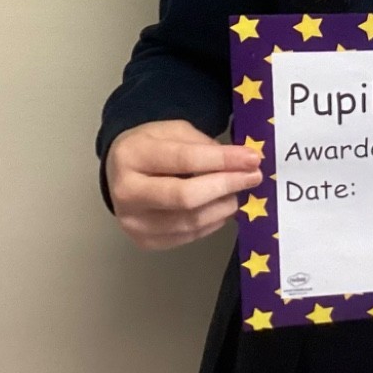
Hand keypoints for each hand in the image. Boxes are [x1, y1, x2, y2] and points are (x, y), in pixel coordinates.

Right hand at [106, 120, 263, 250]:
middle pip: (186, 197)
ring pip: (190, 222)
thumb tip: (243, 163)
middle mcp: (126, 193)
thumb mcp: (174, 131)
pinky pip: (187, 237)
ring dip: (223, 207)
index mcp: (132, 156)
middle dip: (226, 186)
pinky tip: (221, 207)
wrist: (119, 171)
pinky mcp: (143, 241)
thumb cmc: (152, 147)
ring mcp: (133, 222)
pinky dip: (212, 223)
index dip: (222, 160)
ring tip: (238, 192)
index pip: (183, 160)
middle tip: (254, 177)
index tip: (253, 159)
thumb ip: (204, 146)